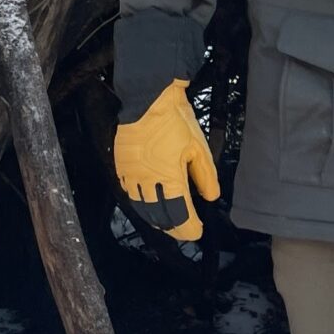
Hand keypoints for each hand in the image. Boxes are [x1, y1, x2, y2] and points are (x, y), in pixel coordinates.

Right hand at [115, 81, 220, 241]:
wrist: (147, 101)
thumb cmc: (175, 122)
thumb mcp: (198, 148)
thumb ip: (205, 176)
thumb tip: (211, 197)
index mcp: (170, 178)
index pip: (180, 213)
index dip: (189, 227)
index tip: (197, 231)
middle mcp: (148, 181)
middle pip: (160, 215)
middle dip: (173, 227)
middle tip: (184, 230)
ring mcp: (132, 175)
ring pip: (142, 207)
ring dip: (155, 218)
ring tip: (167, 223)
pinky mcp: (122, 167)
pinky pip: (130, 193)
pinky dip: (139, 203)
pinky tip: (147, 204)